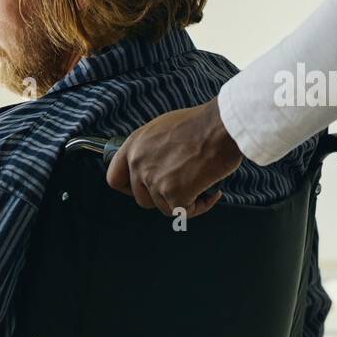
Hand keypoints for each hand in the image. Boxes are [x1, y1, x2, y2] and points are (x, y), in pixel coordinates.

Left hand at [106, 99, 241, 216]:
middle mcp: (139, 164)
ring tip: (202, 183)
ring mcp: (155, 180)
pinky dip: (200, 206)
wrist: (222, 125)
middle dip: (162, 196)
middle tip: (183, 185)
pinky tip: (212, 193)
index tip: (144, 189)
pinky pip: (183, 213)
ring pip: (163, 207)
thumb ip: (152, 150)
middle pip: (141, 198)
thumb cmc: (201, 123)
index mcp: (134, 146)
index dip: (129, 189)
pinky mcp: (174, 194)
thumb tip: (156, 166)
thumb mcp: (163, 129)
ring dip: (182, 201)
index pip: (114, 178)